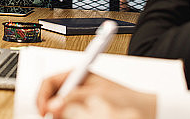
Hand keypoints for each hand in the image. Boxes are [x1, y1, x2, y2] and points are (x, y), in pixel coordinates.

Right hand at [37, 72, 156, 118]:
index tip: (44, 111)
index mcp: (79, 75)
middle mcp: (78, 88)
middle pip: (53, 98)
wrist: (146, 112)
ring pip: (61, 110)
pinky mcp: (86, 113)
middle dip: (51, 110)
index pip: (50, 82)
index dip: (43, 96)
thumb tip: (53, 105)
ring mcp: (81, 102)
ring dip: (62, 116)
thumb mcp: (97, 95)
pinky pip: (70, 116)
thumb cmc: (128, 100)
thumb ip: (73, 99)